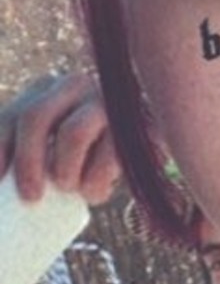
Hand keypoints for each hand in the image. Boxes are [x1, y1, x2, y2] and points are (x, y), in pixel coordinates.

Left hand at [1, 71, 122, 208]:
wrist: (142, 148)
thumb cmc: (86, 157)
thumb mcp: (53, 146)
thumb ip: (29, 154)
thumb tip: (4, 189)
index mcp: (44, 90)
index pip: (11, 116)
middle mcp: (72, 86)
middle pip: (35, 118)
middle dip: (27, 161)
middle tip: (30, 197)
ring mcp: (104, 101)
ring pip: (72, 133)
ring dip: (63, 170)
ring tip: (69, 189)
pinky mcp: (133, 124)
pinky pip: (108, 155)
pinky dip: (95, 182)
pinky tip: (93, 194)